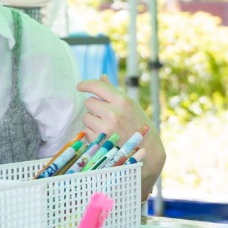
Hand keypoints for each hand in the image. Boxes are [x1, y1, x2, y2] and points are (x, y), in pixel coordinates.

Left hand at [77, 74, 165, 196]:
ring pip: (86, 117)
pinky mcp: (99, 141)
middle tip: (106, 114)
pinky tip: (105, 135)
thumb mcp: (131, 106)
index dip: (85, 84)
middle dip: (95, 107)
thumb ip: (113, 92)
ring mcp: (106, 128)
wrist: (148, 150)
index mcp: (123, 101)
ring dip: (92, 120)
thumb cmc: (139, 125)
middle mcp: (113, 113)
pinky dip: (92, 132)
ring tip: (107, 126)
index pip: (97, 86)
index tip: (80, 86)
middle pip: (89, 102)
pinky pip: (86, 131)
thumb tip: (101, 76)